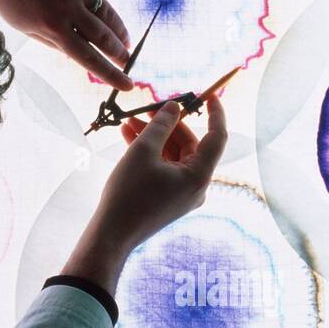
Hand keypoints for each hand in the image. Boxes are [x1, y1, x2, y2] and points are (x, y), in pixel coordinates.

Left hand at [0, 0, 133, 88]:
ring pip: (105, 11)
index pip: (89, 58)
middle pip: (104, 35)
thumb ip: (53, 39)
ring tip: (126, 39)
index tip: (127, 84)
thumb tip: (81, 49)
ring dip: (118, 28)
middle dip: (120, 51)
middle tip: (129, 60)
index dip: (111, 73)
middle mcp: (67, 7)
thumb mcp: (24, 26)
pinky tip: (91, 4)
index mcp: (52, 27)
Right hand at [60, 97, 227, 295]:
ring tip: (128, 123)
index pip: (216, 137)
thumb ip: (161, 124)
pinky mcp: (168, 199)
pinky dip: (151, 154)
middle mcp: (197, 186)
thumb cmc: (128, 193)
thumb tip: (174, 107)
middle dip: (168, 125)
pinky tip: (129, 138)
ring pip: (173, 156)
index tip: (209, 94)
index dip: (215, 113)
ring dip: (154, 138)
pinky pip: (165, 169)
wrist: (111, 234)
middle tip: (148, 109)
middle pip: (189, 145)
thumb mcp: (143, 151)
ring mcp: (183, 194)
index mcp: (199, 175)